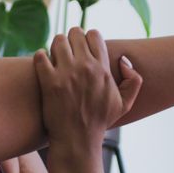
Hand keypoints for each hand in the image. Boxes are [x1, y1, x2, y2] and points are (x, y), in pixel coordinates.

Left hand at [33, 27, 142, 147]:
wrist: (77, 140)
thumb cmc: (99, 121)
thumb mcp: (124, 103)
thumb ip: (133, 80)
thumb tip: (123, 60)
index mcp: (102, 69)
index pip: (93, 34)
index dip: (87, 38)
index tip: (83, 49)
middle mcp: (85, 68)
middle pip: (74, 33)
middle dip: (71, 39)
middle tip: (68, 52)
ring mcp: (66, 74)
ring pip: (57, 40)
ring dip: (56, 46)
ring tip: (56, 57)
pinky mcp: (49, 82)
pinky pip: (40, 56)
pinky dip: (40, 57)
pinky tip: (44, 65)